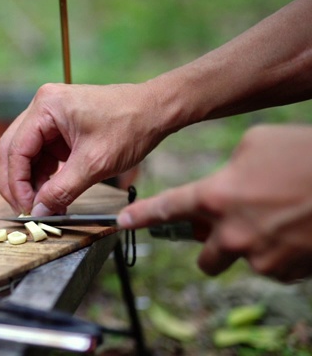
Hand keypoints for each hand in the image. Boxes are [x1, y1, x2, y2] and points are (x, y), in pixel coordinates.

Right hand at [0, 82, 171, 215]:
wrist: (156, 111)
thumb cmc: (130, 126)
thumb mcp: (94, 164)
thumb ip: (62, 190)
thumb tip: (39, 212)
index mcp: (46, 107)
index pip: (16, 149)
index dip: (17, 183)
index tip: (26, 208)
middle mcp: (42, 107)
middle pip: (13, 150)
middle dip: (17, 183)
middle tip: (26, 210)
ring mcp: (49, 116)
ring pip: (25, 154)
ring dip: (31, 181)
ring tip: (43, 206)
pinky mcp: (59, 127)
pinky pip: (41, 154)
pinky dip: (44, 175)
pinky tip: (52, 194)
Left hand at [118, 124, 311, 281]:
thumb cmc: (304, 154)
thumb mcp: (257, 143)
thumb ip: (229, 167)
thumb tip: (222, 183)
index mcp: (216, 195)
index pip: (167, 210)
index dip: (141, 218)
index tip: (121, 223)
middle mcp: (231, 232)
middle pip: (205, 258)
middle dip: (213, 247)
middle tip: (231, 230)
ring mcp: (258, 256)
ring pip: (242, 261)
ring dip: (252, 247)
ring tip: (278, 219)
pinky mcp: (285, 271)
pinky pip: (272, 266)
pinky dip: (280, 252)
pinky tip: (295, 228)